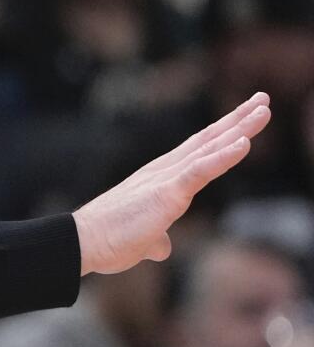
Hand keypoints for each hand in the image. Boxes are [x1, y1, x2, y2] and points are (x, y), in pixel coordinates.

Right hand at [73, 92, 271, 275]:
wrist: (83, 241)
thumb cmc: (108, 238)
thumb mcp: (142, 238)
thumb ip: (156, 238)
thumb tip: (162, 246)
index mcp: (161, 178)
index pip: (199, 150)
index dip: (224, 132)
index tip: (246, 115)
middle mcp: (164, 171)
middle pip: (208, 140)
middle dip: (238, 119)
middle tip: (262, 100)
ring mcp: (166, 179)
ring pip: (209, 148)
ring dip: (239, 128)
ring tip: (263, 109)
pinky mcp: (166, 193)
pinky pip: (200, 171)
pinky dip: (223, 157)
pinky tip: (243, 143)